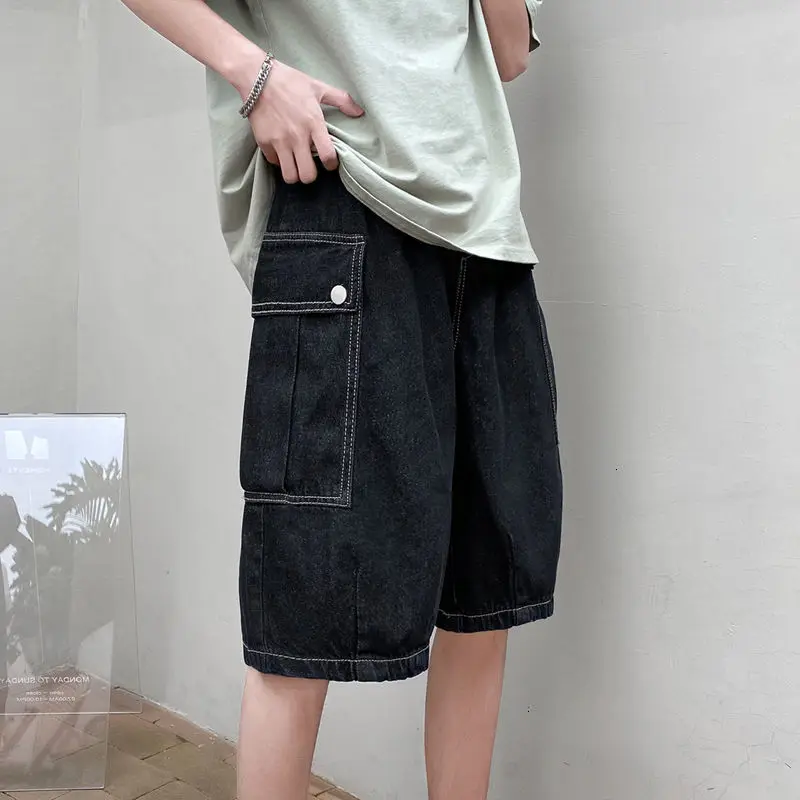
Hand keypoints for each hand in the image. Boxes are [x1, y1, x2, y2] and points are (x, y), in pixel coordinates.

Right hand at [245, 59, 363, 183]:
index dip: (331, 165)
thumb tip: (360, 112)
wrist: (256, 76)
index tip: (329, 162)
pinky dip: (279, 160)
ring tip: (296, 164)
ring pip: (290, 176)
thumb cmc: (289, 81)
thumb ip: (341, 100)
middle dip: (311, 175)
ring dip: (294, 173)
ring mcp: (279, 141)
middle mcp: (297, 136)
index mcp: (313, 123)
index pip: (327, 156)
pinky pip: (274, 163)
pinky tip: (281, 151)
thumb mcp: (318, 86)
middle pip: (307, 175)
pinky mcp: (264, 142)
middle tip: (310, 166)